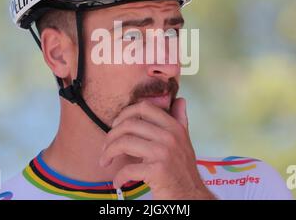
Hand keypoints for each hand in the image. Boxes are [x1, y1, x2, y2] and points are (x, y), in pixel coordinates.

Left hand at [99, 98, 216, 199]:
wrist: (191, 196)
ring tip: (105, 161)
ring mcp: (163, 153)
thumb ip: (179, 120)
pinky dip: (118, 177)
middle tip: (106, 147)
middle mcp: (170, 137)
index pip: (145, 107)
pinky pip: (128, 169)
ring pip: (124, 143)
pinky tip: (118, 182)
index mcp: (174, 127)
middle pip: (129, 124)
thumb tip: (179, 100)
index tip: (116, 125)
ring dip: (108, 152)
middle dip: (111, 136)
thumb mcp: (184, 141)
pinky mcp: (157, 171)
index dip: (125, 113)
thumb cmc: (183, 170)